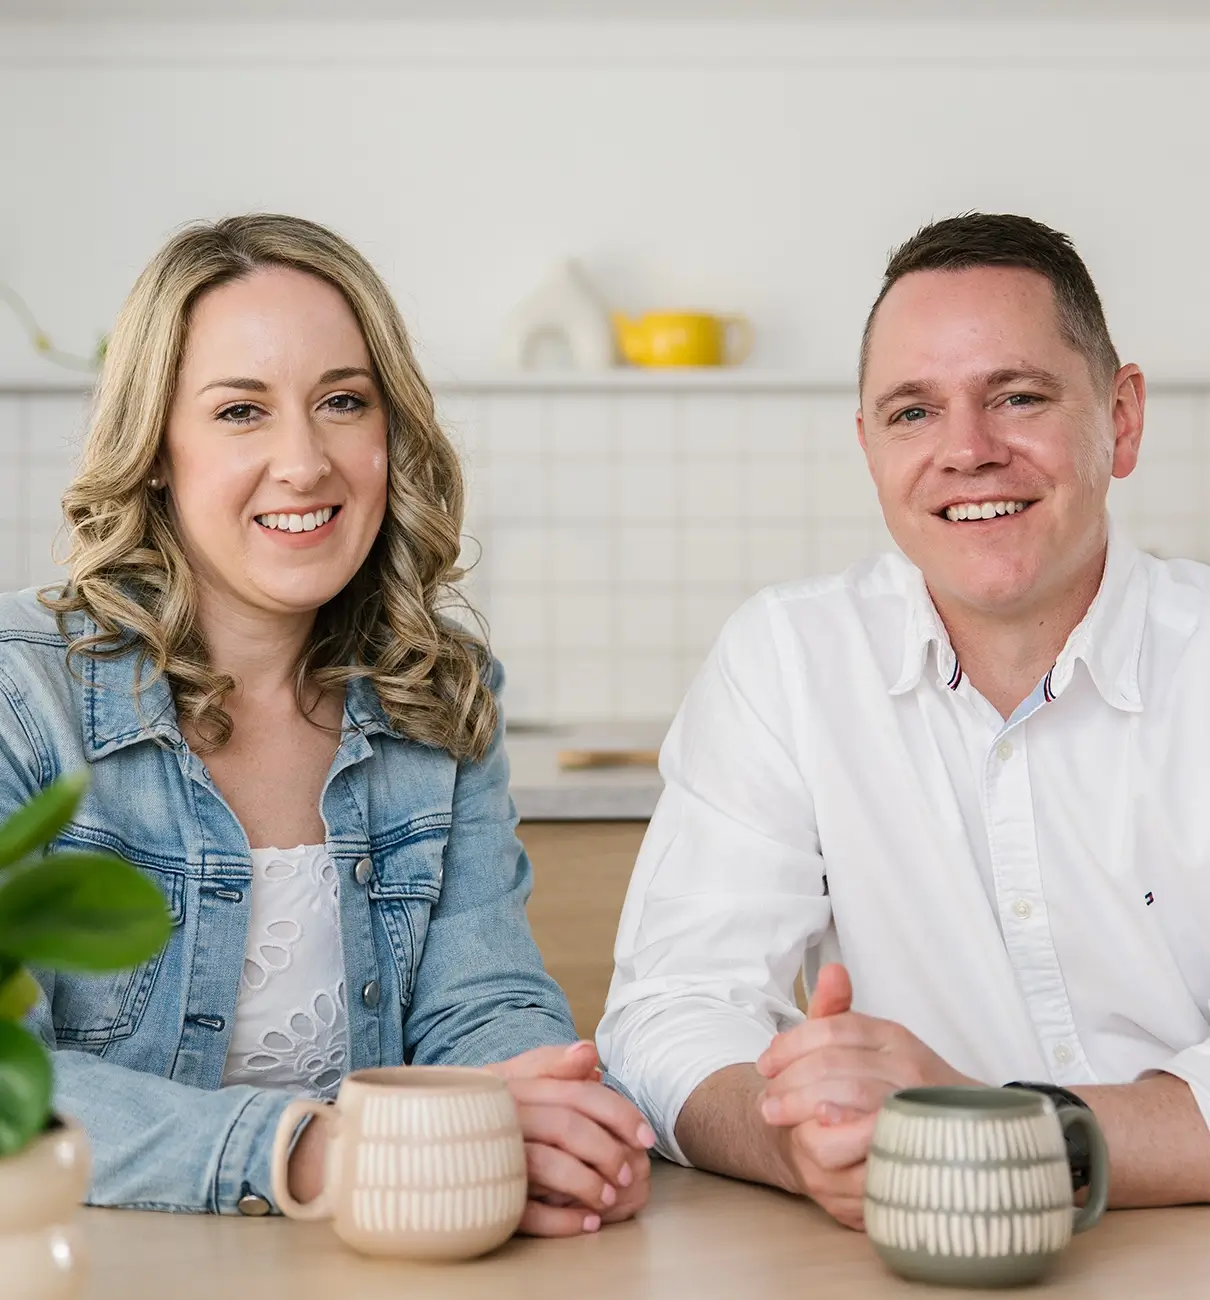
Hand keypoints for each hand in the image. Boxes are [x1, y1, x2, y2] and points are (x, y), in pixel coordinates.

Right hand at [485, 1042, 655, 1235]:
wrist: (424, 1138)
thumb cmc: (481, 1107)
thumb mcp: (512, 1077)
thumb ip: (552, 1064)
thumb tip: (590, 1053)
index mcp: (517, 1086)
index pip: (576, 1093)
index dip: (618, 1113)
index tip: (646, 1137)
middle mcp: (504, 1116)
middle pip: (566, 1126)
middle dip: (607, 1151)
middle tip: (631, 1175)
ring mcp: (491, 1155)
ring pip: (546, 1165)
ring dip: (587, 1184)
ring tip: (610, 1200)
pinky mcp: (482, 1194)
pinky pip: (526, 1211)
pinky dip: (562, 1220)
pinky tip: (588, 1223)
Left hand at [757, 966, 976, 1126]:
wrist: (959, 1133)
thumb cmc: (898, 1088)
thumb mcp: (867, 1048)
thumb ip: (838, 1015)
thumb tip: (832, 970)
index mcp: (891, 1034)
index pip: (831, 1028)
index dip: (790, 1046)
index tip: (764, 1065)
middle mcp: (907, 1061)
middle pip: (833, 1061)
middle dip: (790, 1080)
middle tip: (765, 1100)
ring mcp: (916, 1098)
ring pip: (850, 1090)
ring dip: (804, 1102)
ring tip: (775, 1114)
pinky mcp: (920, 1135)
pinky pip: (875, 1125)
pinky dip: (845, 1122)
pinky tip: (821, 1124)